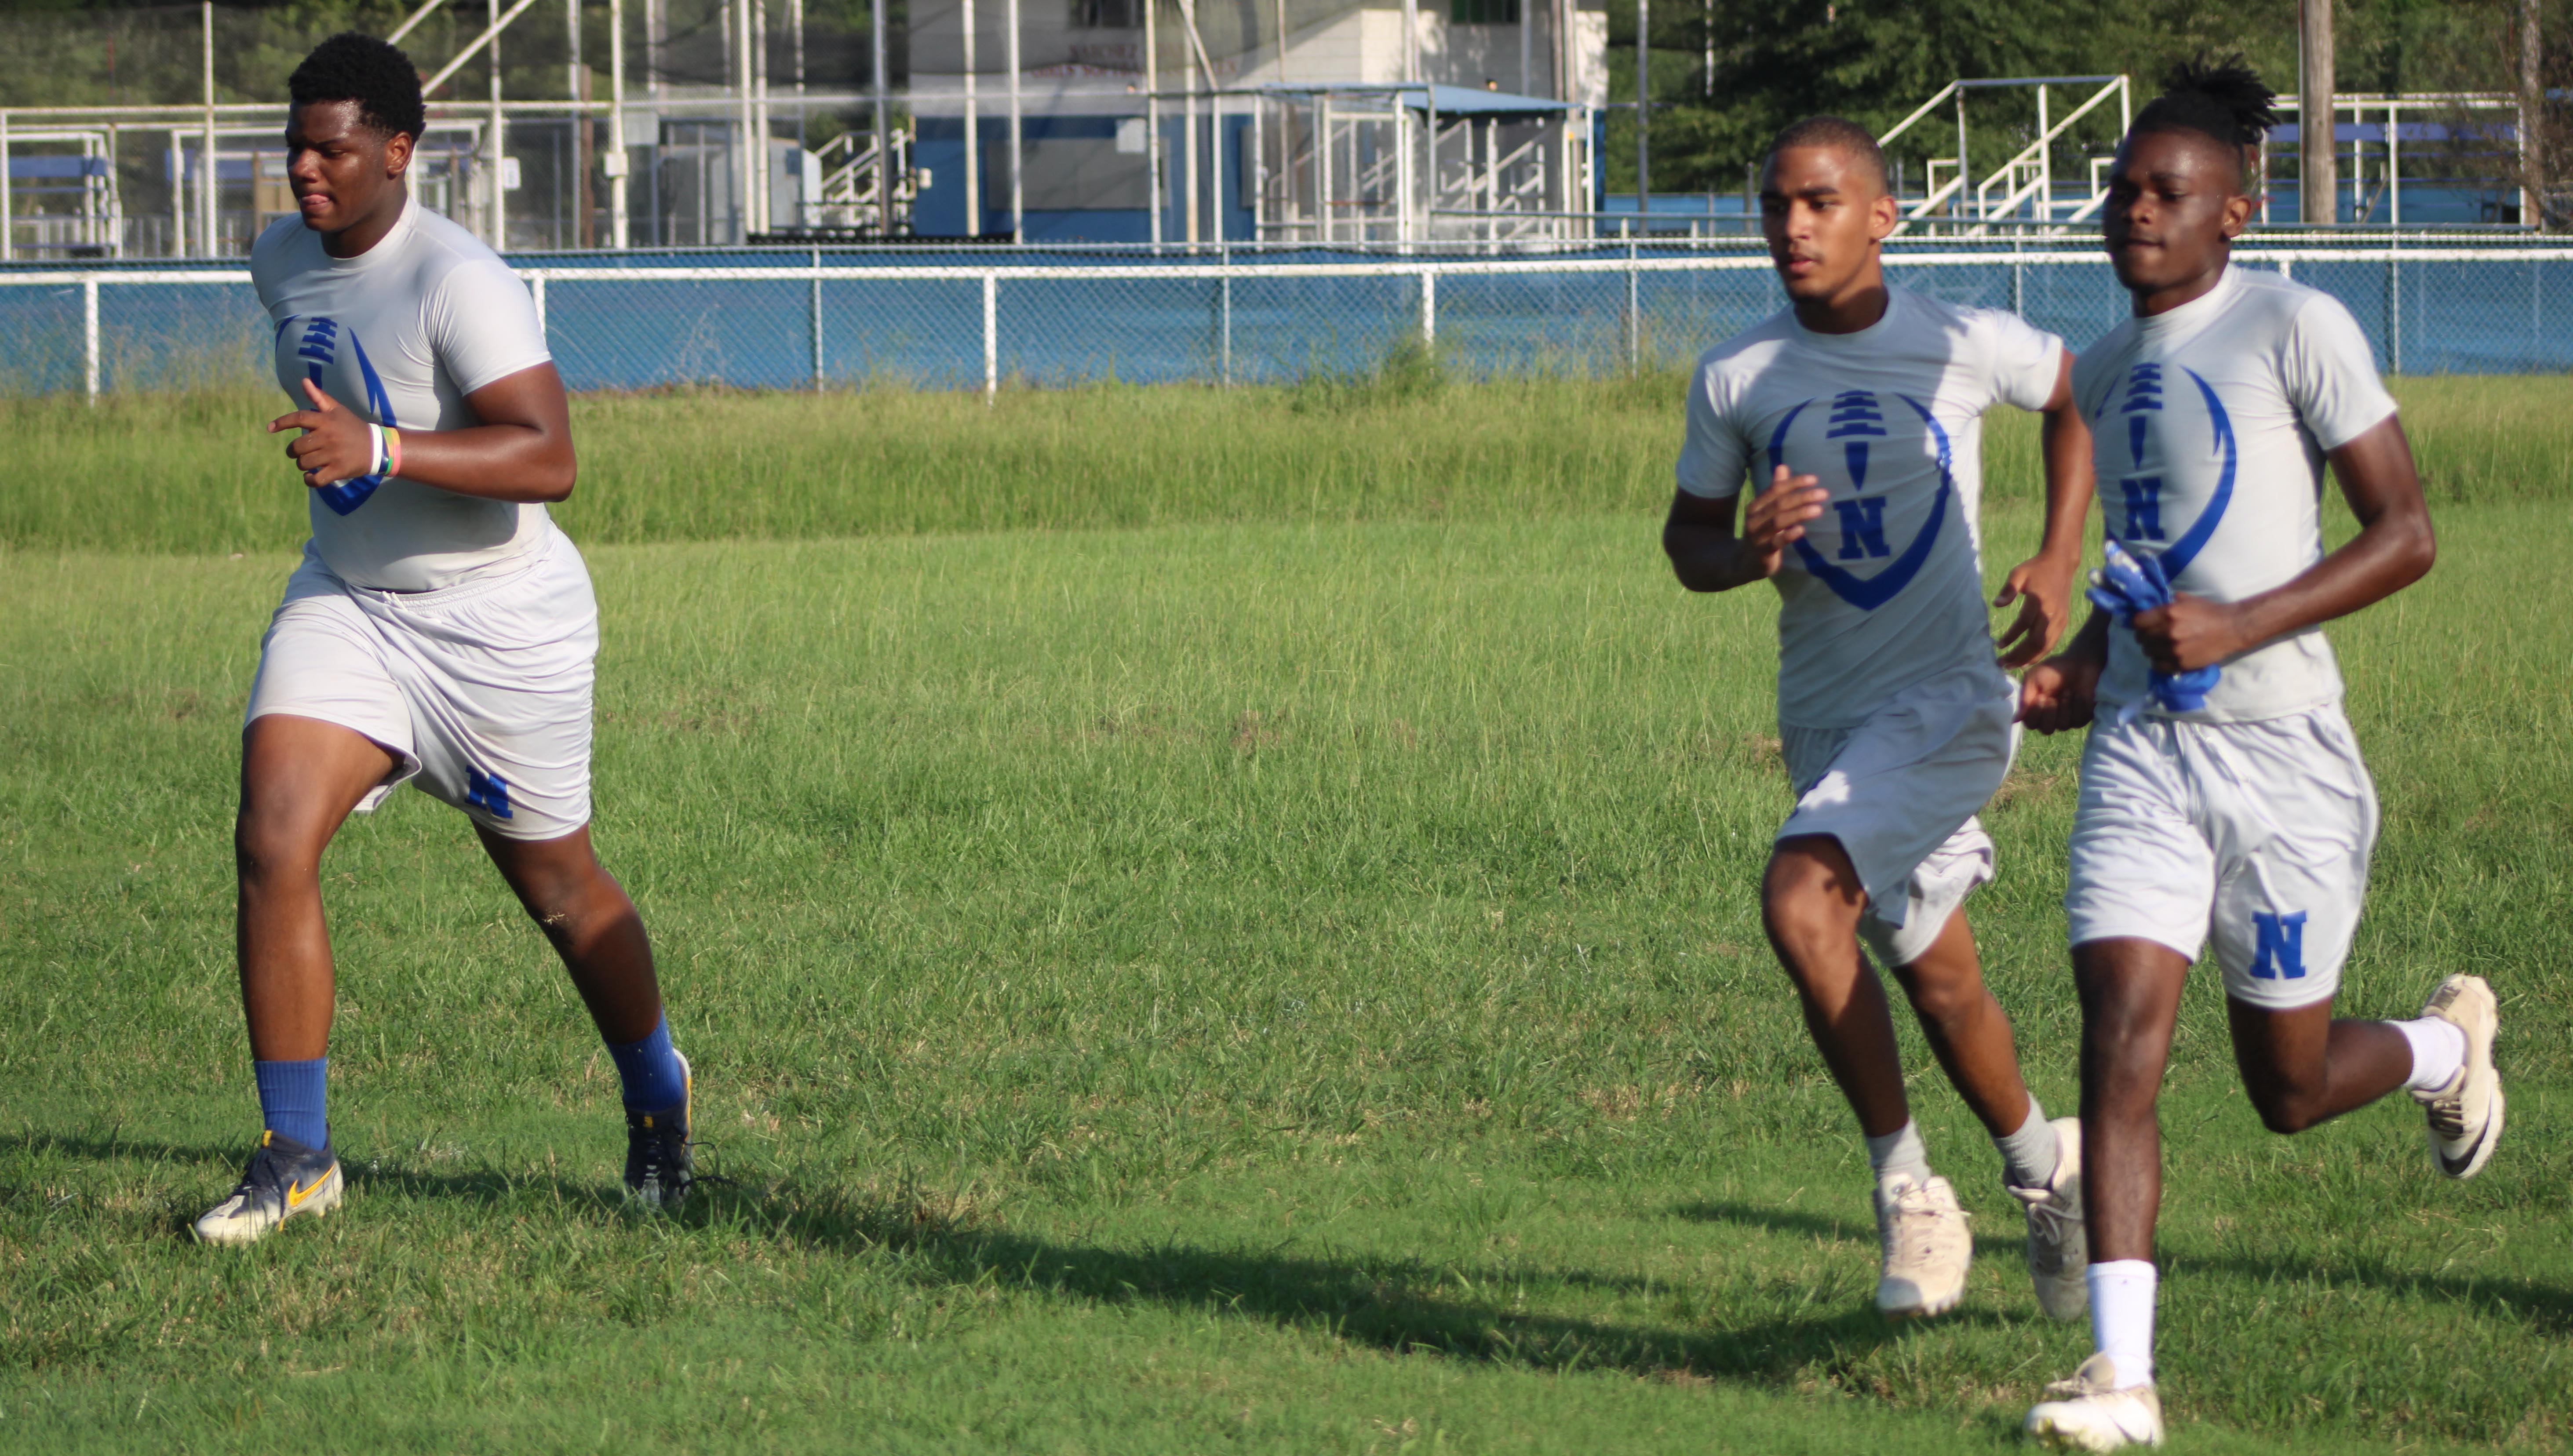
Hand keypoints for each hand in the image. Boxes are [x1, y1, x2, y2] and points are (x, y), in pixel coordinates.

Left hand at [269, 378, 374, 488]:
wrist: (377, 447)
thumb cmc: (352, 427)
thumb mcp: (338, 411)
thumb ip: (319, 397)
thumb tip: (304, 381)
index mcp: (326, 421)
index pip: (299, 418)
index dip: (281, 422)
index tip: (270, 428)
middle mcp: (328, 437)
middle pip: (297, 446)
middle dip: (293, 451)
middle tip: (298, 452)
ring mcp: (333, 455)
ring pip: (304, 463)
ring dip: (302, 464)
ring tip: (308, 462)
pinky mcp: (338, 470)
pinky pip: (316, 479)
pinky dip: (309, 479)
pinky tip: (310, 476)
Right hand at [1735, 464, 1828, 580]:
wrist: (1744, 562)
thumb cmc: (1760, 532)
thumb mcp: (1765, 510)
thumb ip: (1774, 490)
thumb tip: (1782, 467)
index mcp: (1756, 506)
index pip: (1775, 490)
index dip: (1794, 483)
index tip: (1814, 479)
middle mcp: (1754, 519)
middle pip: (1779, 504)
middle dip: (1802, 497)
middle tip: (1823, 493)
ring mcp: (1758, 536)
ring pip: (1778, 521)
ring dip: (1799, 513)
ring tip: (1819, 509)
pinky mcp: (1763, 553)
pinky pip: (1776, 543)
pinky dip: (1788, 535)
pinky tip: (1801, 530)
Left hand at [1992, 551, 2076, 667]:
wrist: (2060, 564)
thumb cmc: (2036, 569)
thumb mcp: (2018, 573)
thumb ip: (2008, 589)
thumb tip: (1997, 604)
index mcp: (2040, 600)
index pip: (2024, 623)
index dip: (2011, 636)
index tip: (1998, 645)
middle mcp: (2052, 612)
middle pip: (2036, 641)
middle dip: (2019, 655)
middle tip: (2003, 663)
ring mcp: (2060, 619)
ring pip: (2046, 645)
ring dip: (2029, 658)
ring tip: (2013, 665)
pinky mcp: (2064, 622)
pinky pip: (2052, 642)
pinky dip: (2040, 654)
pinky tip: (2028, 660)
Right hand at [2017, 654, 2100, 734]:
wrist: (2079, 663)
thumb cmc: (2054, 669)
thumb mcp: (2033, 678)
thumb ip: (2025, 698)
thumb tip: (2015, 720)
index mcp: (2035, 708)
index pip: (2031, 724)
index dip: (2035, 714)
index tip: (2041, 697)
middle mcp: (2050, 716)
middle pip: (2046, 730)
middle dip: (2050, 714)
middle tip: (2053, 698)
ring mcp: (2066, 718)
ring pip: (2063, 726)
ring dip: (2065, 708)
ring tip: (2068, 691)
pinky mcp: (2082, 717)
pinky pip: (2078, 721)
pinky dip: (2077, 706)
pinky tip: (2078, 694)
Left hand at [2127, 593, 2250, 673]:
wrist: (2231, 629)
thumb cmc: (2209, 612)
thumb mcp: (2187, 600)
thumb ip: (2168, 604)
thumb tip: (2152, 607)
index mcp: (2168, 613)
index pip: (2137, 622)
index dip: (2139, 623)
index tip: (2144, 625)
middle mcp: (2168, 632)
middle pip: (2141, 638)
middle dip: (2144, 637)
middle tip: (2152, 636)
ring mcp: (2174, 649)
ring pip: (2148, 652)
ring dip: (2152, 650)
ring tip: (2160, 647)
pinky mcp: (2181, 663)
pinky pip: (2158, 666)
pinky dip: (2158, 662)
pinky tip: (2165, 657)